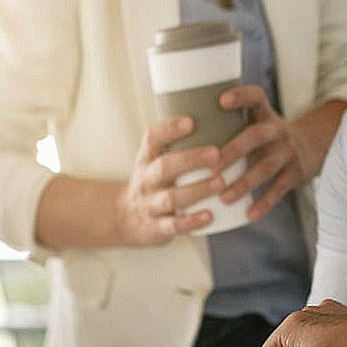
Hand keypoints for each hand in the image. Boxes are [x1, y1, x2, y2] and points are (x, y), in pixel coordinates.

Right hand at [116, 116, 226, 245]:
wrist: (125, 219)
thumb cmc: (154, 183)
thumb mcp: (155, 161)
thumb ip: (179, 144)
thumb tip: (220, 118)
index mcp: (147, 159)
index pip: (152, 138)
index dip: (170, 128)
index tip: (191, 121)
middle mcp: (146, 181)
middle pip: (164, 167)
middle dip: (191, 159)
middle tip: (217, 153)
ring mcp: (150, 205)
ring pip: (171, 198)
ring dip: (197, 190)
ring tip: (221, 182)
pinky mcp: (157, 228)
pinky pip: (174, 226)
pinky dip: (191, 221)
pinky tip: (209, 216)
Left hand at [216, 87, 328, 222]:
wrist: (313, 148)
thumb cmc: (268, 138)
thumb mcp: (257, 123)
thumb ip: (228, 125)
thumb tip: (177, 130)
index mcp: (264, 115)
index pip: (256, 97)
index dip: (241, 96)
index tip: (221, 100)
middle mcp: (277, 131)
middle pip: (255, 136)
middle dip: (232, 152)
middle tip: (211, 167)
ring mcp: (288, 153)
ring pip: (265, 167)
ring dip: (244, 183)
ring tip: (224, 196)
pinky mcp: (295, 173)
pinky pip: (279, 189)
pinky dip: (264, 203)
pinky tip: (248, 214)